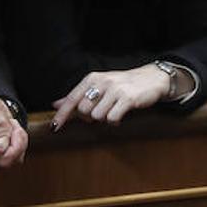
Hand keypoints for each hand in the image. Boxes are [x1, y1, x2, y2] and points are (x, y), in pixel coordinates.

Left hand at [51, 67, 172, 131]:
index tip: (54, 128)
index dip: (62, 115)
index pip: (72, 99)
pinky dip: (114, 121)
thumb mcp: (99, 85)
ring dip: (104, 118)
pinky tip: (120, 115)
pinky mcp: (127, 99)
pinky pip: (112, 119)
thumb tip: (56, 104)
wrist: (152, 79)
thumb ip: (78, 95)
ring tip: (113, 110)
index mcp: (92, 78)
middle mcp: (102, 82)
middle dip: (90, 116)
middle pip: (83, 111)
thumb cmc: (123, 84)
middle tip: (101, 111)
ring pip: (97, 117)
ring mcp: (115, 90)